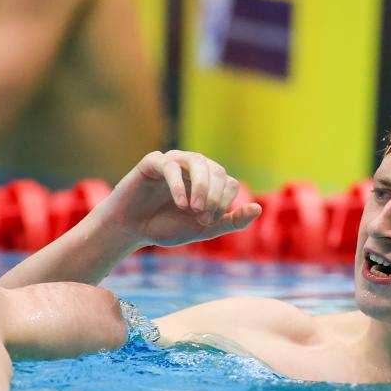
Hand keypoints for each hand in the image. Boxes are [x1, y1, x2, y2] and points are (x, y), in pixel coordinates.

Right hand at [96, 150, 261, 247]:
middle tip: (202, 217)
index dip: (224, 203)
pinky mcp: (153, 162)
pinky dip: (179, 185)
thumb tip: (258, 209)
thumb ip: (231, 221)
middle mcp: (194, 166)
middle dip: (214, 197)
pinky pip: (171, 165)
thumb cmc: (166, 227)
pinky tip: (180, 204)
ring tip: (194, 209)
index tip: (209, 222)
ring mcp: (173, 161)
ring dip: (201, 187)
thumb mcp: (204, 229)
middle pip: (218, 170)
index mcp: (208, 181)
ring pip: (198, 162)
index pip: (230, 183)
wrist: (131, 229)